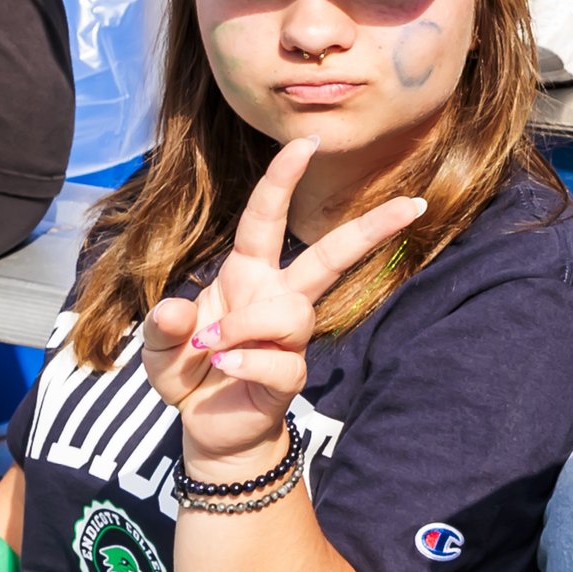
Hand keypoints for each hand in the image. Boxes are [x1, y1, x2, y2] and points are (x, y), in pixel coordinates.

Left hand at [141, 137, 423, 470]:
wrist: (207, 430)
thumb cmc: (190, 372)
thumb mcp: (160, 346)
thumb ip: (163, 326)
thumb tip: (178, 310)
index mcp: (246, 274)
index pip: (267, 217)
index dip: (284, 178)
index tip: (308, 141)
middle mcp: (275, 297)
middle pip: (330, 257)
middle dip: (370, 229)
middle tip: (412, 205)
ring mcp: (288, 337)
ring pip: (292, 313)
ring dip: (244, 327)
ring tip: (212, 351)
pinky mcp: (292, 376)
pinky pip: (282, 360)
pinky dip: (247, 363)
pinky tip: (225, 370)